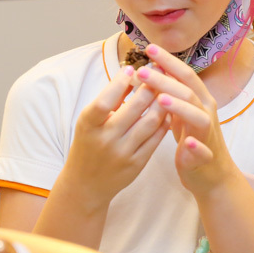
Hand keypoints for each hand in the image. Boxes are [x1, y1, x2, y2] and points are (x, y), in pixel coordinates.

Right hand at [60, 64, 170, 210]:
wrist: (86, 184)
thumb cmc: (88, 144)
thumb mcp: (89, 122)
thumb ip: (108, 100)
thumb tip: (130, 72)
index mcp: (88, 126)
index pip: (105, 101)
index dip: (119, 83)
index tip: (131, 68)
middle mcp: (105, 140)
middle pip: (135, 108)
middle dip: (149, 86)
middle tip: (157, 72)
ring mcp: (123, 153)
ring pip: (151, 121)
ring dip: (162, 101)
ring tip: (166, 88)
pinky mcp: (137, 164)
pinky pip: (156, 138)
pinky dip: (164, 121)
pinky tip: (167, 110)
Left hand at [133, 45, 237, 195]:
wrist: (213, 174)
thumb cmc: (193, 138)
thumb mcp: (181, 111)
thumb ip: (171, 92)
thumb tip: (154, 67)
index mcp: (199, 99)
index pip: (184, 74)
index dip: (168, 61)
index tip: (149, 48)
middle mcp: (206, 112)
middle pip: (188, 91)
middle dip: (166, 80)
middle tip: (142, 71)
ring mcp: (207, 134)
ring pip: (198, 116)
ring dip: (180, 107)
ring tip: (160, 100)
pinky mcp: (206, 157)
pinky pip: (204, 151)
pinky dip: (196, 146)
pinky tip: (186, 143)